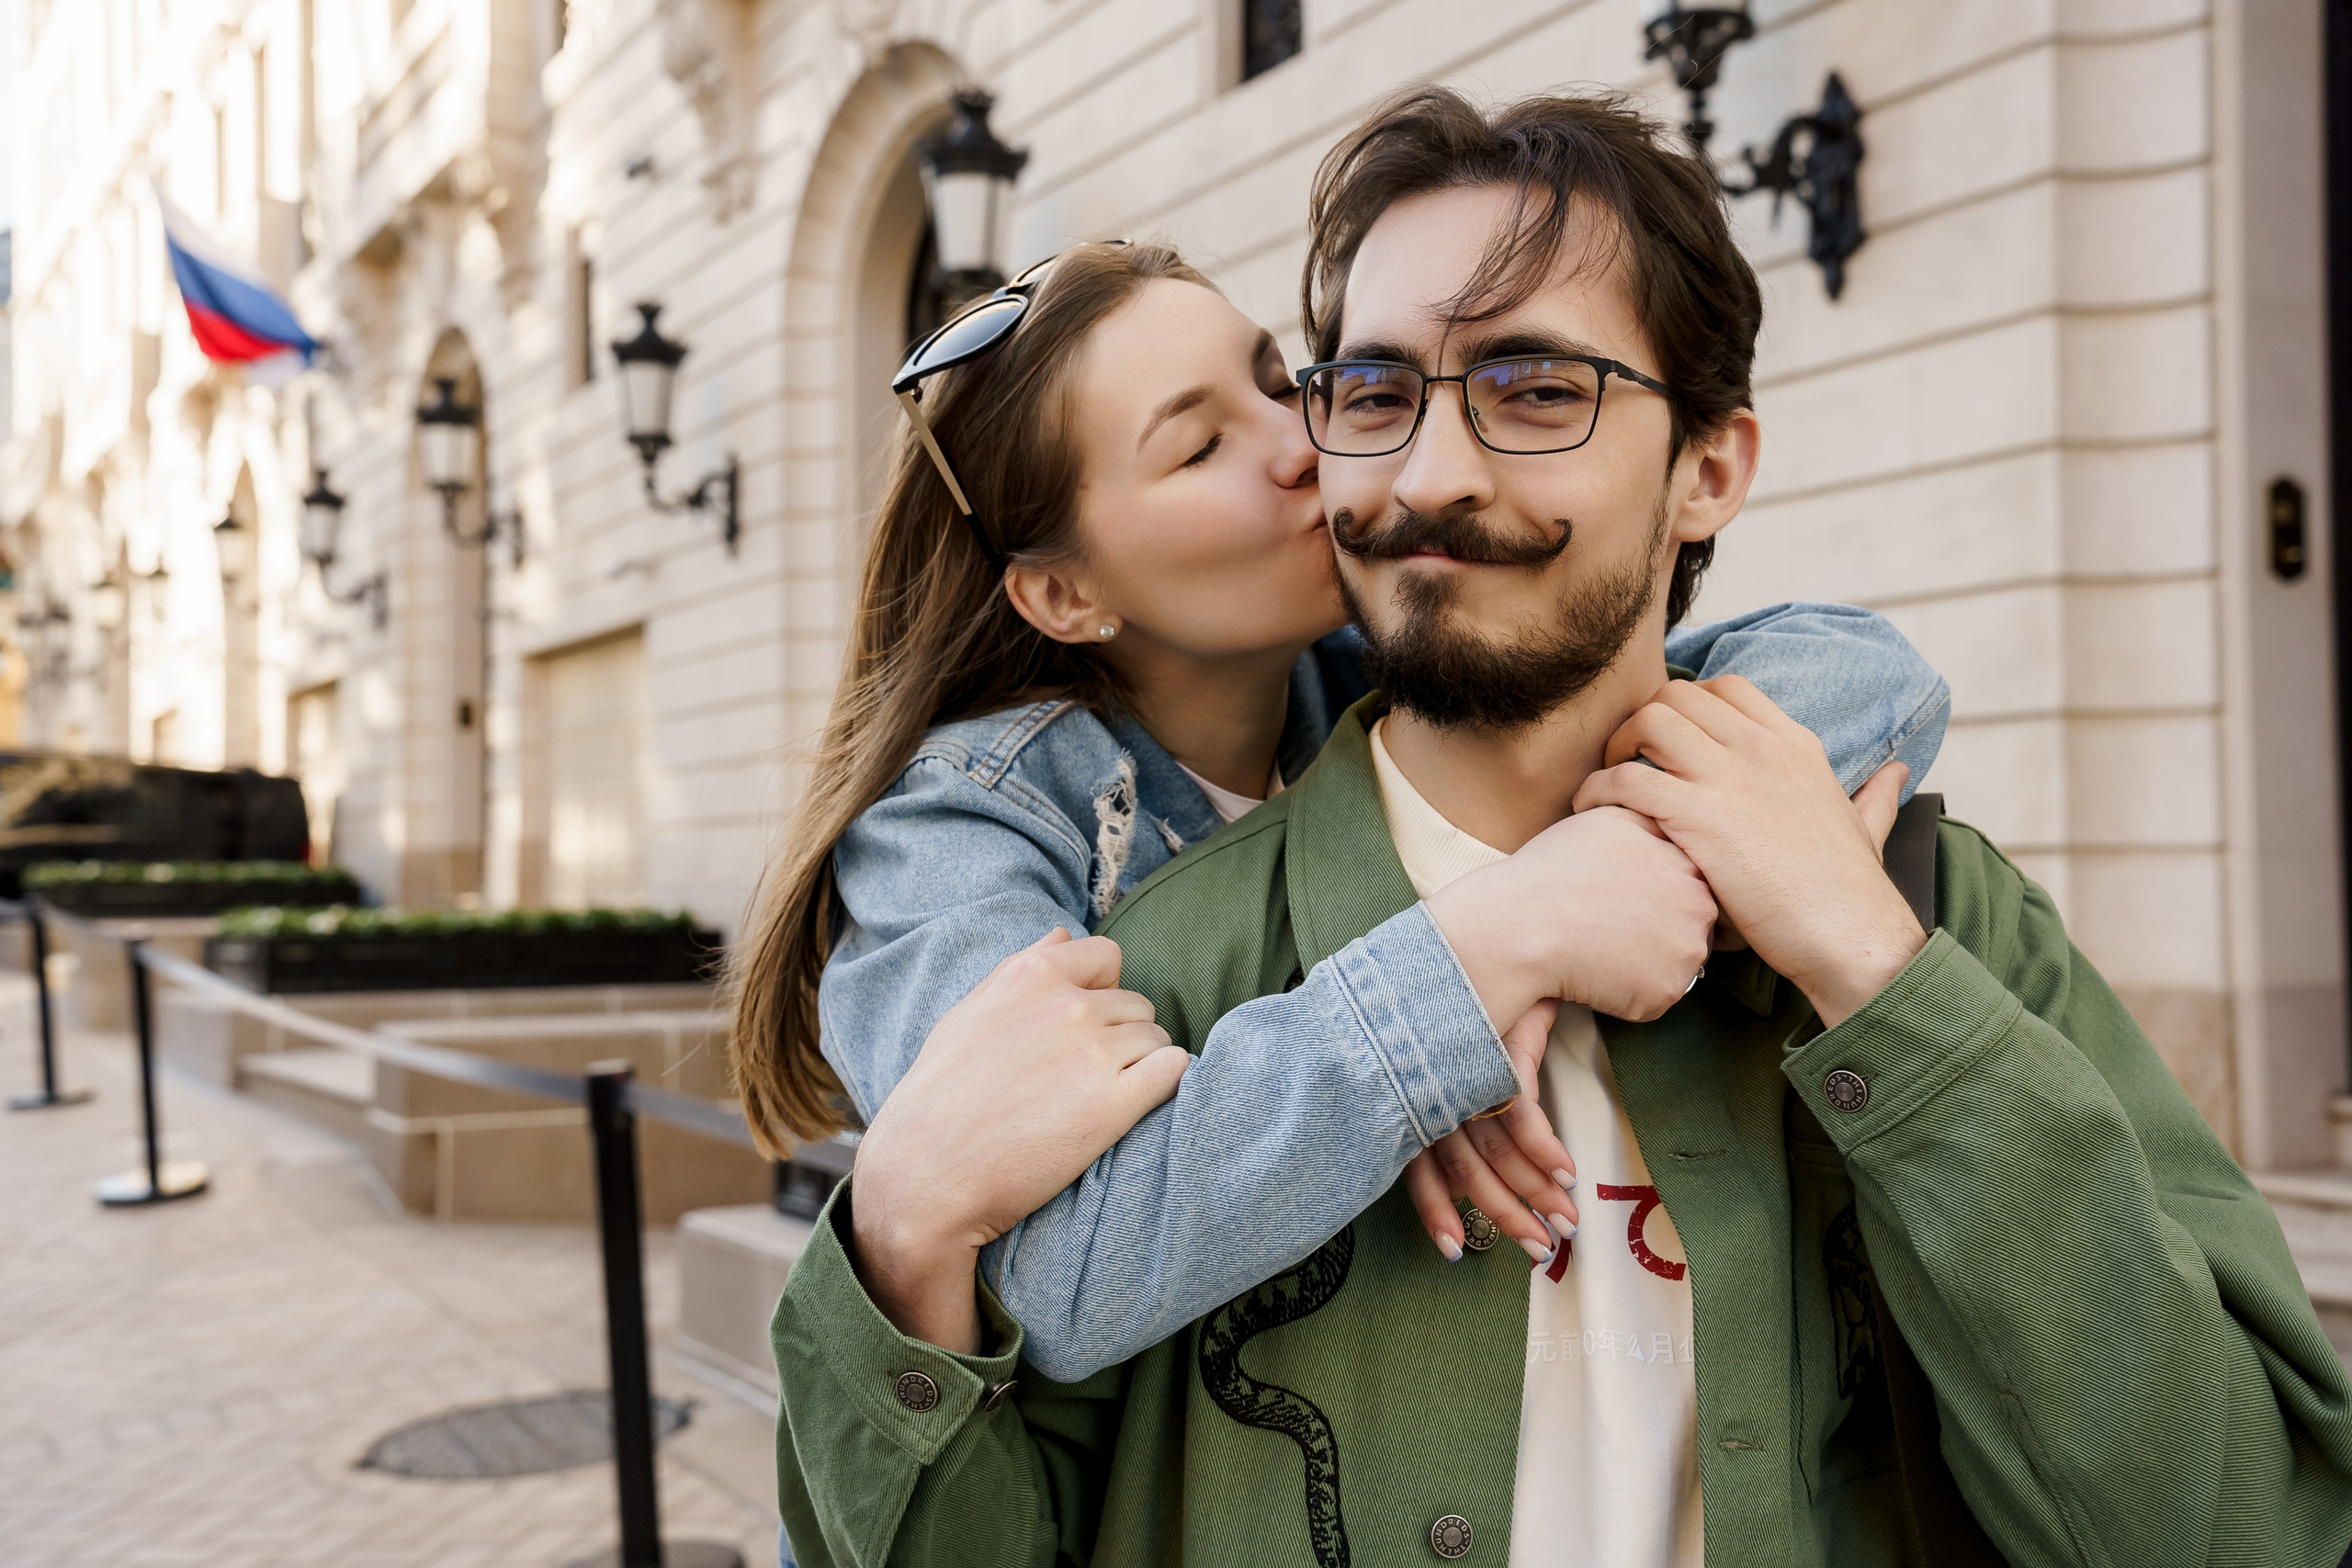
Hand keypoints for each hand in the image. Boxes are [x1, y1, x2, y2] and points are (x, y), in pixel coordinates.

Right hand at [850, 930, 1189, 1350]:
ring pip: (1156, 1039)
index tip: (1083, 1026)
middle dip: (1121, 1033)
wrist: (927, 1176)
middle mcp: (1069, 1005)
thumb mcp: (968, 1015)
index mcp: (1031, 975)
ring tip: (1100, 1098)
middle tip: (1085, 1075)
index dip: (1102, 990)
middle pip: (1136, 1003)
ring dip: (1140, 1064)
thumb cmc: (939, 1097)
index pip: (1107, 957)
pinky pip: (1173, 1070)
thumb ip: (1018, 969)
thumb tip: (1062, 933)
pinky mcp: (1115, 1105)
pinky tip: (1135, 1105)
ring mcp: (1095, 1053)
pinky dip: (1165, 1084)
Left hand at [1401, 1000, 1577, 1263]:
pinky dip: (1546, 1149)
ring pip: (1495, 1148)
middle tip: (1541, 1247)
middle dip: (1507, 1214)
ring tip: (1566, 1218)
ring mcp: (1463, 1069)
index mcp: (1416, 1098)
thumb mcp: (1460, 1070)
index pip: (1416, 1167)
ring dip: (1536, 1191)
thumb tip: (1469, 1183)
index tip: (1455, 1252)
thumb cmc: (1479, 1013)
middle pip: (1466, 1168)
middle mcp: (1432, 1088)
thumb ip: (1458, 1124)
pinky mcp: (1497, 1047)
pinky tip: (1569, 1174)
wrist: (1500, 948)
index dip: (1435, 1212)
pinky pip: (1521, 1113)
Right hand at [1423, 805, 1717, 1030]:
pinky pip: (1656, 996)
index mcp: (1685, 862)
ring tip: (1600, 947)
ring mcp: (1687, 950)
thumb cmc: (1554, 870)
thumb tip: (1665, 819)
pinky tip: (1598, 972)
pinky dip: (1631, 993)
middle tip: (1608, 925)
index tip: (1619, 898)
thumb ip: (1650, 819)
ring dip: (1646, 962)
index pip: (1687, 883)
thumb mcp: (1608, 819)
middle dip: (1658, 928)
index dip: (1652, 893)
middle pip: (1689, 924)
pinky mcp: (1668, 990)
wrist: (1522, 925)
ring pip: (1675, 962)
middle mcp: (1699, 905)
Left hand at [1575, 675, 1925, 1028]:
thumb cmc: (1851, 891)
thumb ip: (1875, 794)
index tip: (1668, 737)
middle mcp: (1760, 749)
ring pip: (1648, 723)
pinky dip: (1598, 790)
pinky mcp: (1698, 817)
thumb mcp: (1868, 825)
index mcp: (1794, 744)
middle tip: (1627, 760)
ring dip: (1616, 748)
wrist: (1848, 934)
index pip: (1727, 688)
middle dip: (1641, 722)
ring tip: (1608, 783)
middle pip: (1677, 697)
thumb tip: (1898, 771)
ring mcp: (1728, 779)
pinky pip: (1626, 780)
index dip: (1687, 704)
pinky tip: (1593, 812)